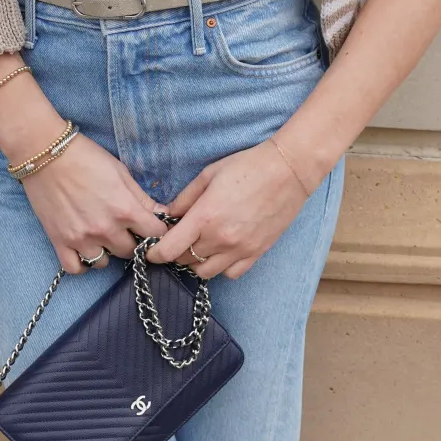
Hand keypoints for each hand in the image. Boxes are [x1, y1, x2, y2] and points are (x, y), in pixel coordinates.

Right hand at [22, 134, 165, 273]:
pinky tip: (85, 250)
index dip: (157, 230)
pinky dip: (83, 263)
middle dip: (132, 241)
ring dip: (107, 252)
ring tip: (102, 237)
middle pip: (131, 251)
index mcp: (125, 209)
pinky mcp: (60, 241)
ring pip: (104, 262)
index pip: (156, 234)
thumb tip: (163, 215)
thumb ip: (142, 198)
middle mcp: (106, 229)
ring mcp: (82, 238)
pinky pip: (76, 268)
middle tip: (125, 229)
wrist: (44, 153)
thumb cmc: (85, 157)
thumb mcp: (121, 172)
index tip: (151, 227)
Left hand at [146, 140, 313, 279]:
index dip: (154, 253)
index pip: (169, 250)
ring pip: (205, 273)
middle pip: (184, 261)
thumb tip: (168, 216)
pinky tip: (221, 252)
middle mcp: (220, 239)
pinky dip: (220, 267)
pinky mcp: (256, 253)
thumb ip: (184, 199)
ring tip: (199, 246)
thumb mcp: (208, 175)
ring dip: (196, 262)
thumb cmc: (248, 167)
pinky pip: (230, 274)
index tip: (151, 250)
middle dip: (175, 252)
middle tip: (178, 238)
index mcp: (205, 218)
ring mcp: (240, 249)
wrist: (289, 171)